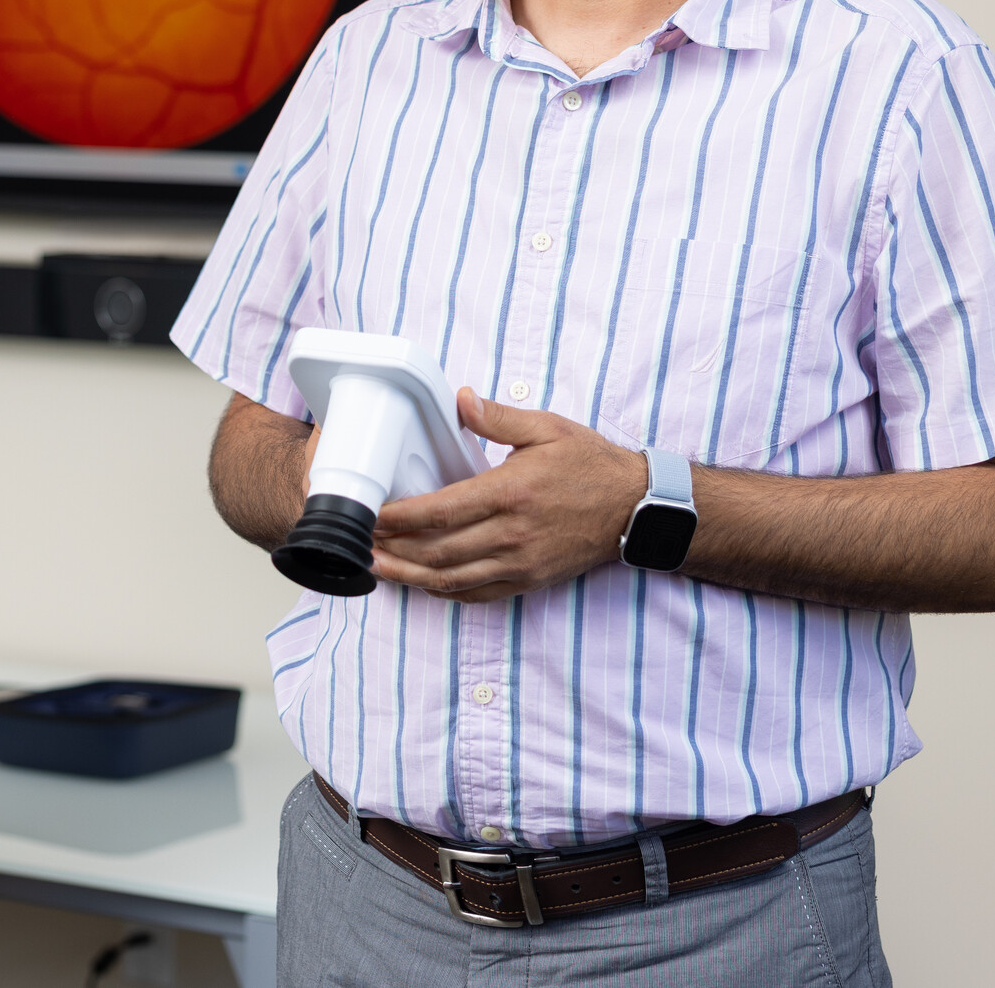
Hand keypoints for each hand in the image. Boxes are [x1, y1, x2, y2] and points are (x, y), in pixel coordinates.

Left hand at [370, 389, 648, 600]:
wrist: (635, 508)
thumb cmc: (591, 465)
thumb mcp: (548, 428)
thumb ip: (499, 417)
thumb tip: (461, 399)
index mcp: (510, 492)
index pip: (439, 510)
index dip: (398, 516)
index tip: (370, 513)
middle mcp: (511, 534)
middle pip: (437, 551)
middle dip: (392, 549)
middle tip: (358, 542)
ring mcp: (520, 562)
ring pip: (452, 580)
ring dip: (409, 577)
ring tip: (377, 568)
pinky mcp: (529, 580)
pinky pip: (478, 594)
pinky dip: (444, 593)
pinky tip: (422, 584)